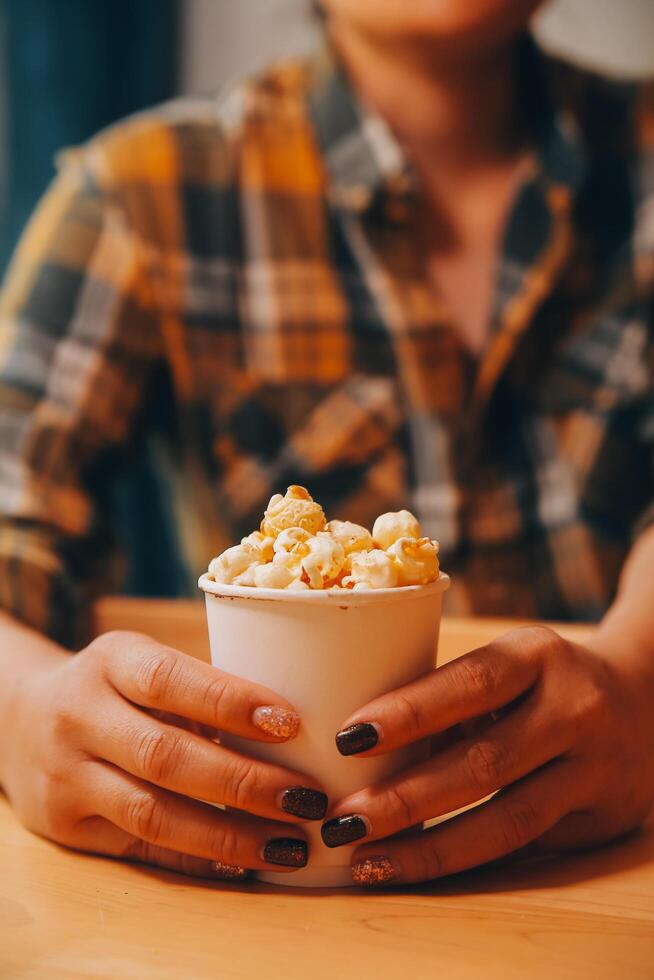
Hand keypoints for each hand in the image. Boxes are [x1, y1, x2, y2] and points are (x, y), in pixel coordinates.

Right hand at [2, 631, 327, 878]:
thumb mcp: (146, 663)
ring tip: (289, 841)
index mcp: (112, 660)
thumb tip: (299, 730)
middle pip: (166, 755)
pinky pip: (140, 847)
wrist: (22, 718)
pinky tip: (244, 862)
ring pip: (153, 812)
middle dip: (245, 781)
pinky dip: (197, 857)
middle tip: (306, 798)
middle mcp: (81, 714)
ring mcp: (67, 773)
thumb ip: (203, 687)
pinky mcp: (65, 824)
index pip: (171, 680)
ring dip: (229, 833)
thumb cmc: (116, 687)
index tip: (291, 724)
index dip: (231, 703)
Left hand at [322, 626, 653, 885]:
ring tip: (368, 859)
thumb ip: (452, 697)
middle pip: (483, 762)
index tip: (348, 738)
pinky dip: (466, 857)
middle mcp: (575, 708)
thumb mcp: (510, 663)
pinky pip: (526, 846)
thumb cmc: (544, 678)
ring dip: (430, 846)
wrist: (645, 696)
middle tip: (343, 818)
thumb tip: (359, 748)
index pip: (469, 681)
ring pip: (508, 820)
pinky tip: (419, 866)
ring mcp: (596, 768)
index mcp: (539, 655)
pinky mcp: (604, 818)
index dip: (408, 712)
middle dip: (405, 797)